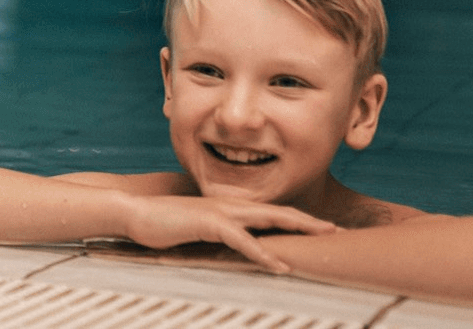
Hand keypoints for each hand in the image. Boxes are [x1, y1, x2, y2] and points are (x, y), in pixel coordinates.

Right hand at [120, 196, 335, 273]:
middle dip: (311, 221)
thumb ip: (215, 235)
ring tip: (325, 239)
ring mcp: (222, 213)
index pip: (270, 213)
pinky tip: (281, 267)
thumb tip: (229, 247)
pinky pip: (245, 242)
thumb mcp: (194, 230)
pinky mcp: (211, 225)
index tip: (320, 228)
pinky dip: (265, 255)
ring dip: (300, 229)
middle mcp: (230, 206)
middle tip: (338, 231)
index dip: (297, 219)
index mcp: (228, 208)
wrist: (134, 213)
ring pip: (271, 220)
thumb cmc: (160, 224)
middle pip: (280, 212)